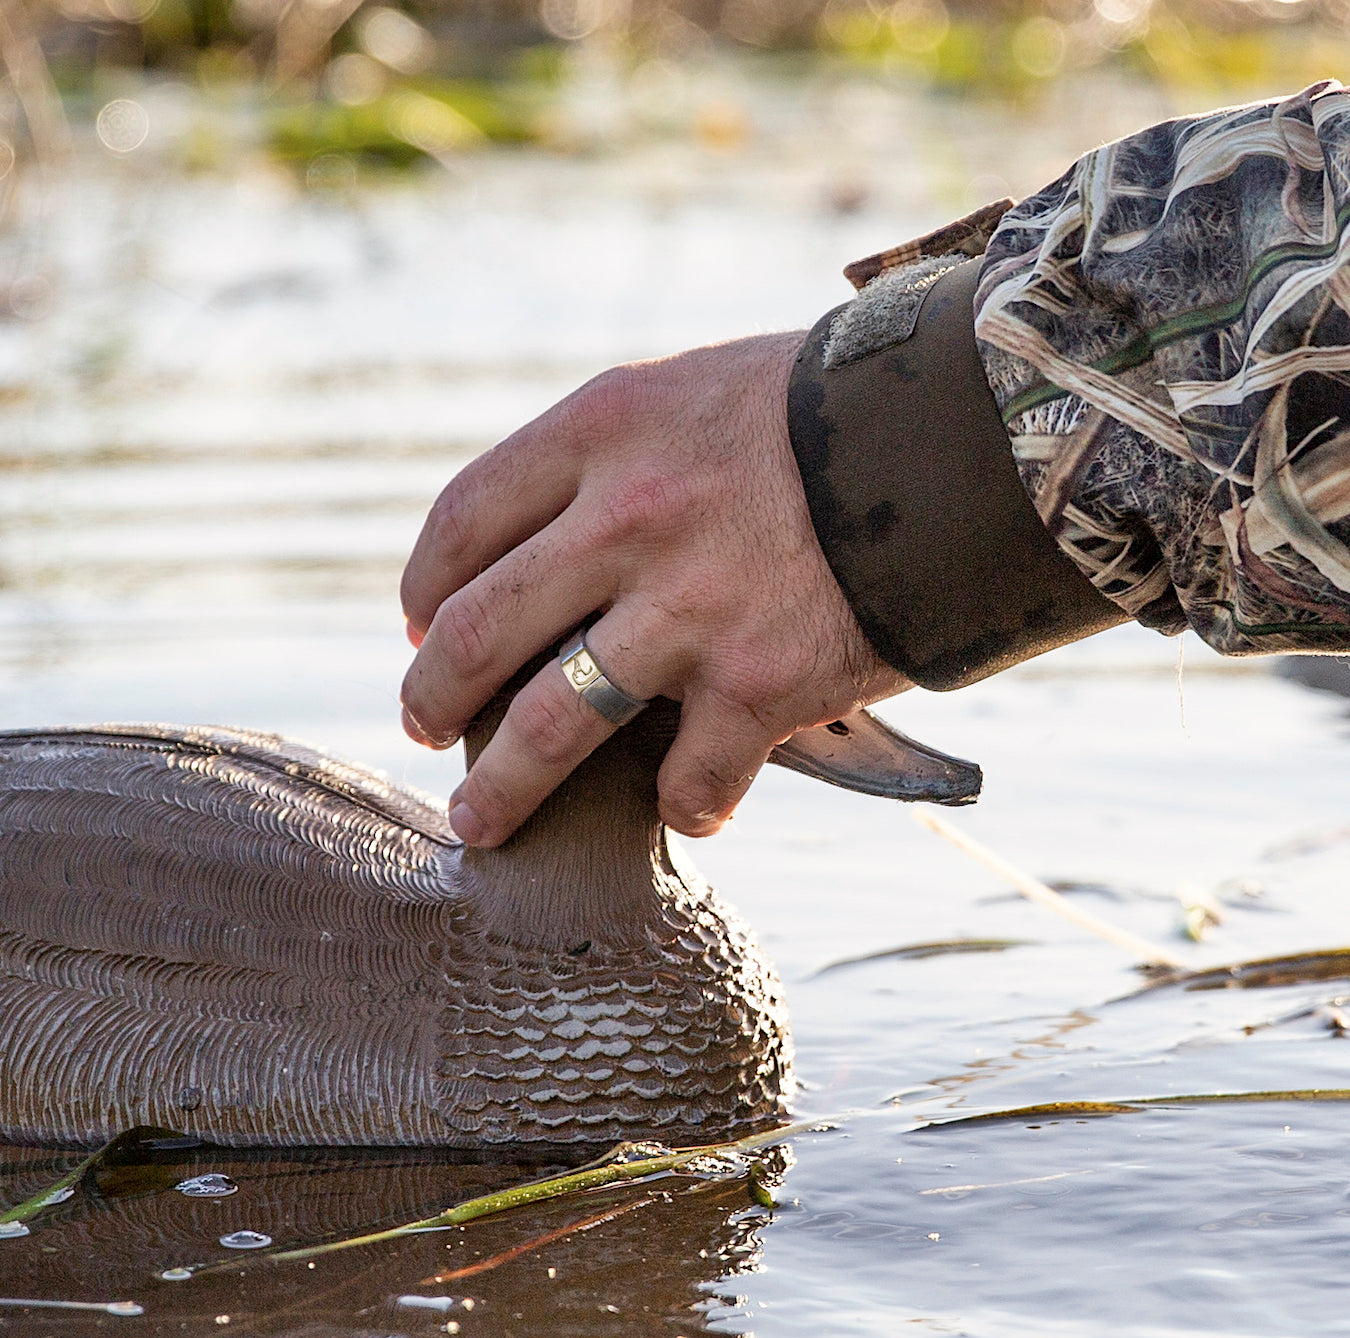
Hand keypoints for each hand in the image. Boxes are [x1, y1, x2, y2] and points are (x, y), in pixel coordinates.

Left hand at [399, 331, 908, 847]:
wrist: (971, 435)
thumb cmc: (831, 411)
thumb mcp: (698, 393)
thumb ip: (616, 458)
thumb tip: (551, 543)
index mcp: (603, 433)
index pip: (462, 522)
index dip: (424, 589)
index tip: (420, 627)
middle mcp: (628, 520)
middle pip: (477, 633)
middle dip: (430, 697)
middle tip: (421, 727)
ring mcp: (690, 610)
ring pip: (549, 730)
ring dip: (503, 790)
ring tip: (480, 822)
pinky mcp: (761, 685)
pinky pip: (690, 781)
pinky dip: (684, 806)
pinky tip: (690, 809)